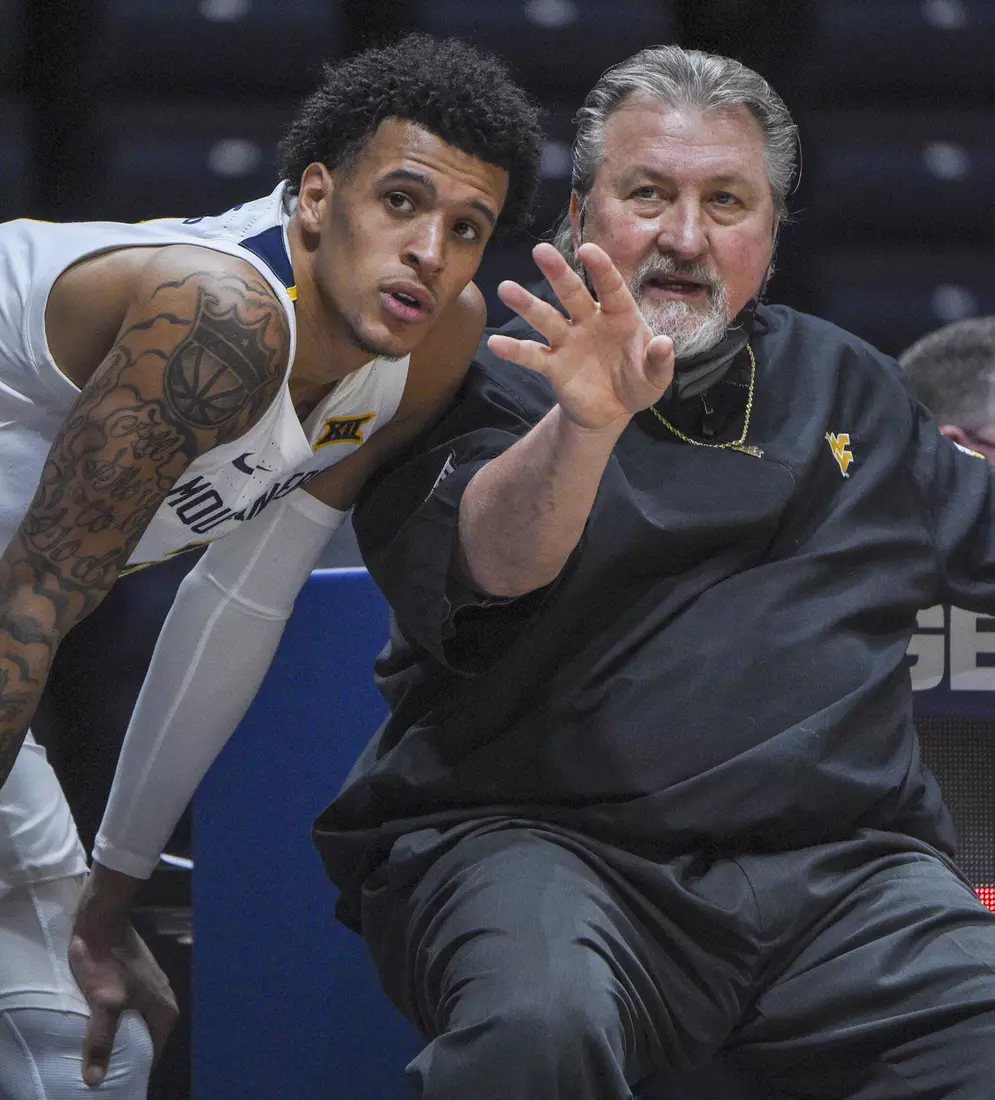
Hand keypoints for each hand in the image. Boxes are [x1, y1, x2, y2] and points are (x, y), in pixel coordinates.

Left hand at [69, 918, 177, 1085]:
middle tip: (104, 1067)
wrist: (103, 922)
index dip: (135, 1067)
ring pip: (138, 1021)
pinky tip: (100, 1020)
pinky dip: (118, 1017)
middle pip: (147, 1037)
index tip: (116, 1079)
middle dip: (128, 1052)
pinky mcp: (138, 975)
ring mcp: (152, 985)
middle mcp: (165, 998)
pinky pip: (132, 1007)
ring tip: (99, 1048)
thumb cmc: (108, 962)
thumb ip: (102, 1041)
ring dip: (121, 1034)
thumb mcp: (104, 1003)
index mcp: (165, 1009)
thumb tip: (95, 1081)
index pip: (154, 1053)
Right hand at [487, 242, 674, 430]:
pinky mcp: (554, 366)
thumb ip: (659, 361)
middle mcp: (590, 321)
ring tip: (507, 289)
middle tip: (541, 251)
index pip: (610, 286)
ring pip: (546, 319)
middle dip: (558, 273)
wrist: (612, 411)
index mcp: (619, 315)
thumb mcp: (655, 378)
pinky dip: (514, 351)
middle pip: (572, 293)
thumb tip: (664, 343)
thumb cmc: (637, 383)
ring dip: (527, 305)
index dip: (600, 268)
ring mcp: (569, 341)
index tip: (587, 250)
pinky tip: (495, 344)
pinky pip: (533, 356)